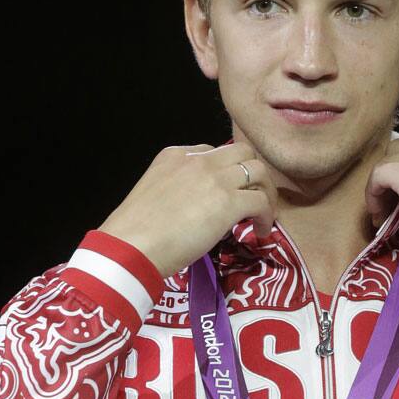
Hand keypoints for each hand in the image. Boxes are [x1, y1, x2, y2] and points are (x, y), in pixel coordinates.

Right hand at [98, 142, 277, 276]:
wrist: (131, 246)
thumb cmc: (134, 231)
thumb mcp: (154, 193)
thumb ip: (178, 189)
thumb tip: (199, 207)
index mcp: (175, 155)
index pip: (214, 152)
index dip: (227, 172)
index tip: (228, 192)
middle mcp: (198, 160)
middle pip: (243, 153)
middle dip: (253, 174)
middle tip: (254, 198)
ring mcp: (215, 178)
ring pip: (258, 171)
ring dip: (266, 192)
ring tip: (262, 215)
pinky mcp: (229, 202)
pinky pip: (261, 201)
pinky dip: (267, 216)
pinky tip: (261, 231)